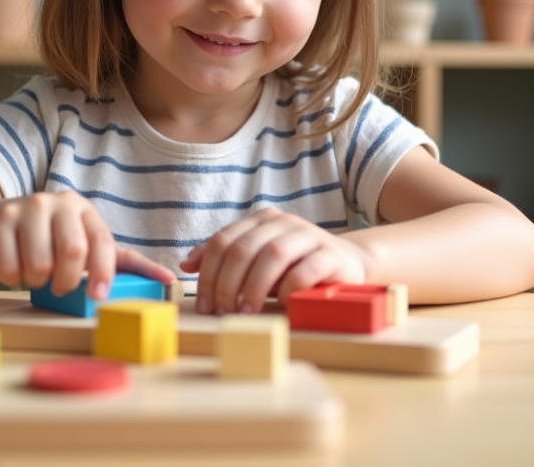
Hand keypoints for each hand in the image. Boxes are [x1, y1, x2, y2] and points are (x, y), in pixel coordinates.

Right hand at [0, 191, 175, 299]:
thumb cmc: (44, 239)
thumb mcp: (82, 243)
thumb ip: (120, 262)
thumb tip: (170, 278)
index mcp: (82, 209)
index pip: (103, 243)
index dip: (103, 274)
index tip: (98, 297)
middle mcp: (56, 202)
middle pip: (73, 253)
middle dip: (67, 281)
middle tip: (60, 285)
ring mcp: (27, 208)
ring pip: (41, 264)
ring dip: (38, 281)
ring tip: (35, 273)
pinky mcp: (0, 220)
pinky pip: (12, 267)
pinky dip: (13, 278)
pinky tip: (13, 266)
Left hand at [179, 207, 369, 314]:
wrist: (347, 263)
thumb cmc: (295, 266)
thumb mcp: (256, 261)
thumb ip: (225, 260)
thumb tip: (186, 264)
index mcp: (261, 220)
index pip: (222, 241)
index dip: (208, 274)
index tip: (204, 304)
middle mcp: (282, 222)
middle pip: (243, 249)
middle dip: (227, 284)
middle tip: (223, 311)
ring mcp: (307, 235)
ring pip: (272, 255)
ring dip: (254, 288)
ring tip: (246, 312)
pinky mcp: (330, 254)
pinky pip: (303, 270)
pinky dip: (287, 289)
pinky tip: (281, 305)